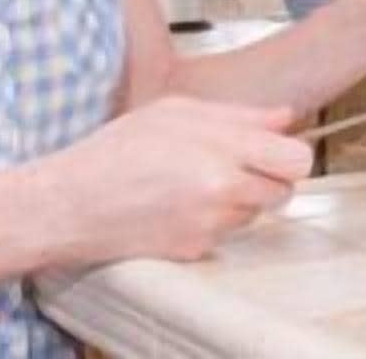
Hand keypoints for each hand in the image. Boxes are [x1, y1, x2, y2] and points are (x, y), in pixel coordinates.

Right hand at [32, 96, 311, 267]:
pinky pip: (224, 234)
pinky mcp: (194, 252)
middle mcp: (222, 192)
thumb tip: (283, 117)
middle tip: (235, 166)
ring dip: (238, 200)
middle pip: (284, 191)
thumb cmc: (115, 152)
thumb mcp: (175, 113)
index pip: (297, 160)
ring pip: (254, 213)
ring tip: (195, 182)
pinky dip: (212, 221)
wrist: (68, 204)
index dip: (287, 154)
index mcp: (222, 151)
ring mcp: (210, 226)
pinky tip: (179, 206)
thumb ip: (238, 116)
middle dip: (268, 178)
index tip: (272, 150)